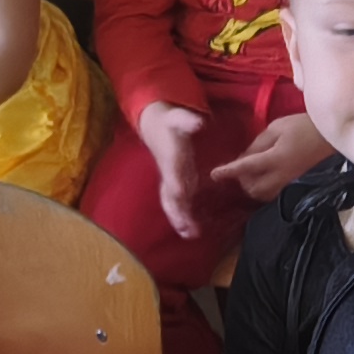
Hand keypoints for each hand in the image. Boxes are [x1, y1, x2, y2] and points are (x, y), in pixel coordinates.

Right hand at [137, 102, 209, 237]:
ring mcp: (171, 181)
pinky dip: (182, 218)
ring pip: (171, 204)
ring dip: (179, 220)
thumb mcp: (178, 118)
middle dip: (177, 213)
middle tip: (187, 229)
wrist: (155, 127)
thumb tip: (198, 123)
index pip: (173, 176)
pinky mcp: (175, 184)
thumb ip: (188, 120)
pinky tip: (191, 231)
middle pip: (170, 197)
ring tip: (189, 235)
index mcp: (170, 159)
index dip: (177, 186)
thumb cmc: (170, 122)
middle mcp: (169, 174)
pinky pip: (176, 204)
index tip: (183, 197)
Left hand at [215, 112, 334, 203]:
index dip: (229, 171)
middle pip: (253, 187)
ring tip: (250, 172)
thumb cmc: (303, 126)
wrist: (330, 137)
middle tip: (239, 167)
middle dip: (241, 180)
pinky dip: (261, 188)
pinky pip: (272, 193)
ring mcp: (288, 182)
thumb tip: (244, 157)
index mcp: (276, 158)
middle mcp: (281, 175)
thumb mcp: (277, 127)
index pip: (246, 167)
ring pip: (261, 194)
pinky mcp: (294, 184)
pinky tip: (262, 177)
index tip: (214, 175)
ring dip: (251, 186)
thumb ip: (258, 143)